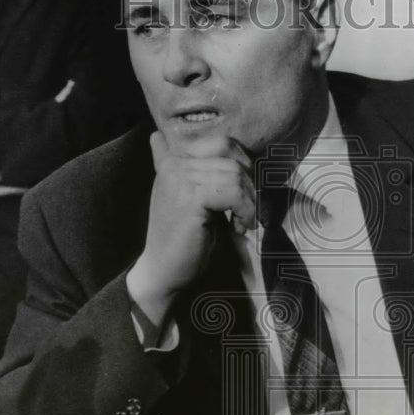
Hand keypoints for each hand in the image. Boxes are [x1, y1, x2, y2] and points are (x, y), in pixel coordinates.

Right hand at [126, 132, 256, 325]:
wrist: (164, 271)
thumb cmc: (184, 238)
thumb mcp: (193, 197)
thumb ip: (200, 171)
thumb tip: (198, 144)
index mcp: (173, 160)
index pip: (222, 143)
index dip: (242, 165)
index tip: (241, 194)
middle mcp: (173, 164)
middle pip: (233, 158)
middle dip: (249, 186)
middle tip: (245, 212)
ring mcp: (179, 178)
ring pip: (236, 175)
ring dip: (248, 202)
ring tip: (240, 223)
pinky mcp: (190, 197)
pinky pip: (235, 193)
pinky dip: (246, 211)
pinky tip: (239, 228)